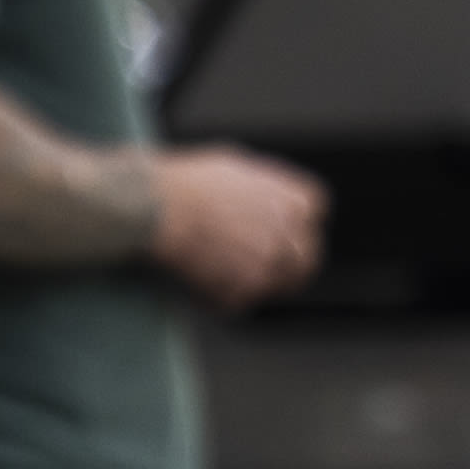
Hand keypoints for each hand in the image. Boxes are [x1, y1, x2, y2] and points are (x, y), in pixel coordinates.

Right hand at [145, 144, 328, 309]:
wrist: (156, 208)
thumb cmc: (188, 183)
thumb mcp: (237, 169)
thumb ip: (262, 189)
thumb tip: (261, 200)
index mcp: (295, 199)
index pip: (313, 214)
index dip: (295, 222)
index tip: (280, 228)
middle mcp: (291, 234)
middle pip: (306, 258)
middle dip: (290, 264)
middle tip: (264, 267)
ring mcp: (270, 266)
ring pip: (276, 284)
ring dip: (256, 281)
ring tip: (223, 272)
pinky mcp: (244, 291)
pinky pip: (240, 300)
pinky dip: (221, 295)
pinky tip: (198, 277)